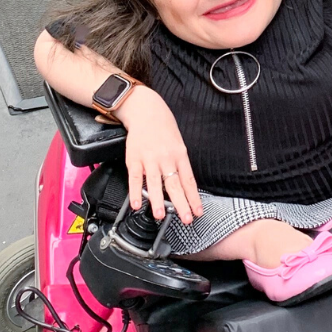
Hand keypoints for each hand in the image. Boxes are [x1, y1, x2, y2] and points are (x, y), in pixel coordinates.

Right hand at [116, 87, 202, 224]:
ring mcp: (149, 159)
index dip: (194, 198)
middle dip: (181, 204)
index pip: (189, 181)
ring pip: (154, 183)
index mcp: (180, 156)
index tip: (198, 212)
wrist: (146, 112)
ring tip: (160, 216)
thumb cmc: (164, 129)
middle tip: (186, 219)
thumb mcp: (179, 145)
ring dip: (157, 201)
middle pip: (174, 185)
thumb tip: (185, 187)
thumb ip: (180, 166)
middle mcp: (166, 159)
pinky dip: (135, 192)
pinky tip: (137, 203)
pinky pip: (134, 178)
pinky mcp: (134, 159)